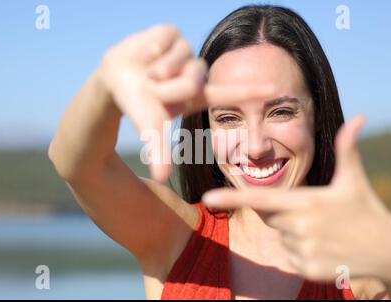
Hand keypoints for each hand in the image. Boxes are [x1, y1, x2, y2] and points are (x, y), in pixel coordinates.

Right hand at [98, 25, 271, 181]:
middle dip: (169, 87)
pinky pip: (167, 39)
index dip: (250, 90)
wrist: (114, 79)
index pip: (229, 92)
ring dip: (157, 69)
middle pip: (195, 78)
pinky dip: (150, 49)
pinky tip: (144, 55)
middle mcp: (195, 72)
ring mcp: (185, 52)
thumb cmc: (136, 105)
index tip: (275, 89)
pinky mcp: (172, 33)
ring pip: (181, 58)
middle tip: (153, 88)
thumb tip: (162, 179)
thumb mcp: (151, 127)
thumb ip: (158, 151)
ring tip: (147, 72)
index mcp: (197, 94)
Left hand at [203, 115, 390, 284]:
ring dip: (295, 231)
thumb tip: (357, 117)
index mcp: (307, 202)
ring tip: (323, 230)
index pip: (261, 200)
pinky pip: (290, 256)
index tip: (207, 197)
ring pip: (281, 236)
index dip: (233, 198)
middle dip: (285, 211)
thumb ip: (347, 149)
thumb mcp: (354, 180)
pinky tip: (325, 246)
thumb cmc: (367, 209)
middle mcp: (301, 228)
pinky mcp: (307, 270)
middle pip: (271, 217)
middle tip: (311, 211)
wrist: (390, 250)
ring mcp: (304, 251)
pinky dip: (301, 250)